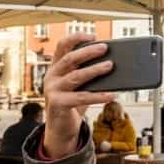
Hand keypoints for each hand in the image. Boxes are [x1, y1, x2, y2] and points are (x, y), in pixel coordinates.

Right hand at [43, 33, 114, 159]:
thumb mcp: (78, 85)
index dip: (76, 38)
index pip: (62, 46)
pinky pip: (82, 98)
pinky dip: (99, 96)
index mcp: (56, 67)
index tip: (93, 35)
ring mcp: (53, 90)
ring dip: (95, 70)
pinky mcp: (58, 104)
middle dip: (88, 52)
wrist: (61, 127)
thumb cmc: (72, 102)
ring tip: (110, 66)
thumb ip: (87, 73)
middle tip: (105, 48)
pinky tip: (112, 94)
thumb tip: (111, 62)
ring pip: (76, 77)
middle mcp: (51, 76)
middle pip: (70, 59)